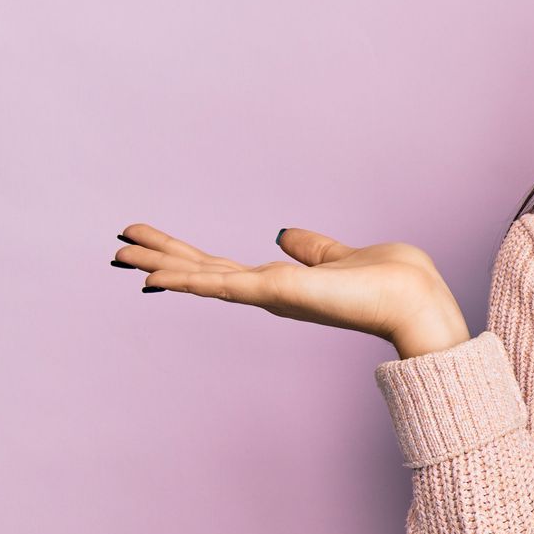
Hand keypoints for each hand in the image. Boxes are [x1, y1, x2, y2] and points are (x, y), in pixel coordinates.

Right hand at [110, 223, 467, 348]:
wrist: (415, 300)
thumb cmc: (392, 281)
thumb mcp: (340, 254)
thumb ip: (311, 248)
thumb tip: (285, 234)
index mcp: (282, 283)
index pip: (222, 267)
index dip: (186, 257)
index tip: (152, 245)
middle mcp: (269, 293)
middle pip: (202, 271)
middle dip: (160, 258)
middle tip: (117, 245)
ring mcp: (269, 295)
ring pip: (201, 277)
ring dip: (160, 264)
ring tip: (119, 254)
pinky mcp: (276, 292)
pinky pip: (220, 284)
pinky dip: (185, 280)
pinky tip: (153, 276)